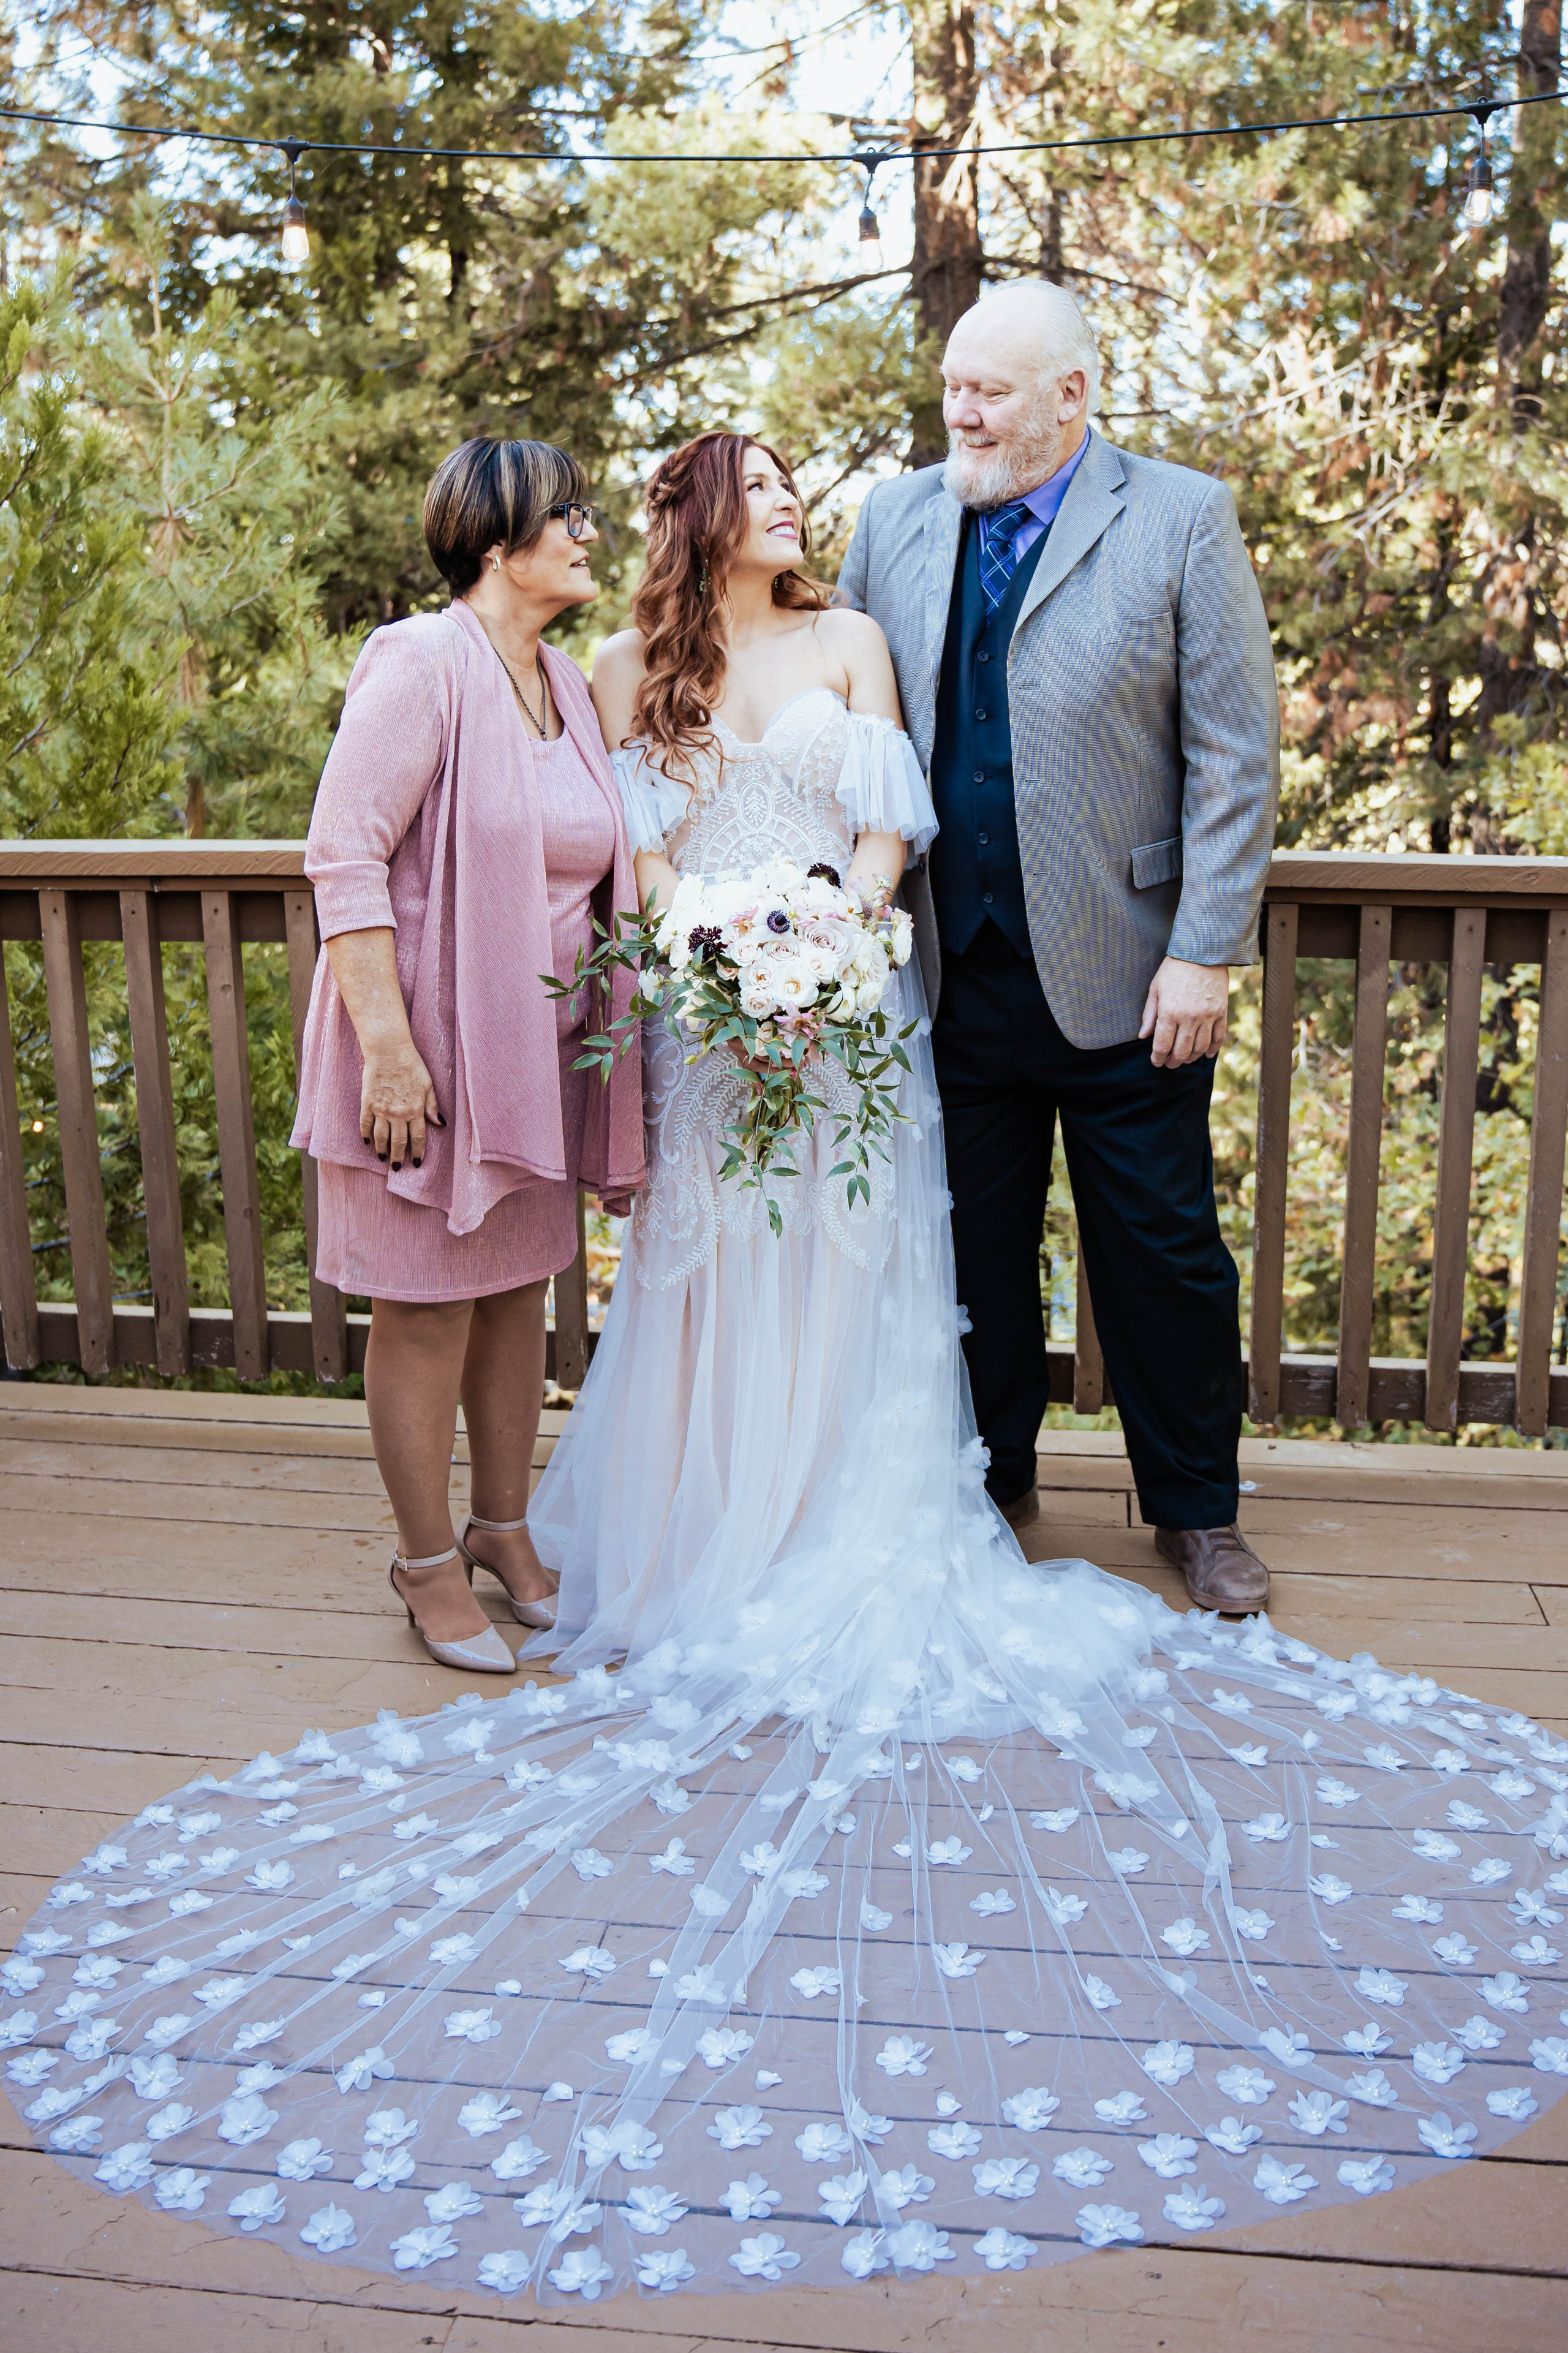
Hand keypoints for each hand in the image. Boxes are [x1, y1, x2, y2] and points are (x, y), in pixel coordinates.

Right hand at [359, 1037, 441, 1167]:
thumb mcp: (428, 1085)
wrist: (389, 1051)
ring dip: (382, 1149)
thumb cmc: (411, 1065)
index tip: (416, 1162)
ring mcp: (381, 1109)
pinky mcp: (367, 1103)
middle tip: (396, 1167)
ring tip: (382, 1158)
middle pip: (398, 1141)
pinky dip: (365, 1134)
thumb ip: (432, 1106)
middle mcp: (398, 1113)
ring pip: (381, 1136)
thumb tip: (440, 1123)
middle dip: (398, 1156)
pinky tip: (367, 1142)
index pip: (418, 1138)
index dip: (417, 1152)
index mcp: (415, 1109)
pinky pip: (365, 1123)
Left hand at [1139, 957, 1229, 1067]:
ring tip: (1185, 1060)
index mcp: (1170, 1012)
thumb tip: (1143, 1036)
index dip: (1158, 1057)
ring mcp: (1208, 1016)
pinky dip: (1212, 1049)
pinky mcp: (1221, 1012)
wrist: (1203, 952)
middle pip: (1182, 1051)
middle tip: (1169, 1064)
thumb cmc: (1174, 968)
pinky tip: (1206, 1054)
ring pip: (1200, 1047)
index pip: (1162, 1045)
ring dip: (1191, 1058)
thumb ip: (1149, 1014)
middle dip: (1173, 1062)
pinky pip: (1218, 1037)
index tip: (1156, 1061)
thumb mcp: (1156, 988)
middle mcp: (1189, 1017)